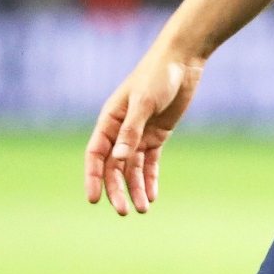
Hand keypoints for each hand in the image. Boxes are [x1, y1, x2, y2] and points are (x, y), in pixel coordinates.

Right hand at [85, 45, 203, 216]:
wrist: (181, 62)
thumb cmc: (157, 76)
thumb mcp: (143, 103)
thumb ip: (131, 131)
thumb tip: (119, 159)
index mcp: (109, 120)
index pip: (96, 154)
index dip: (93, 177)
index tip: (93, 200)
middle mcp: (120, 130)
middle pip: (114, 167)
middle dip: (117, 190)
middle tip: (125, 211)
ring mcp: (138, 134)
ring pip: (132, 168)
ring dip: (135, 188)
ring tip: (142, 210)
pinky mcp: (156, 136)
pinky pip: (150, 163)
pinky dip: (150, 179)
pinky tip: (152, 196)